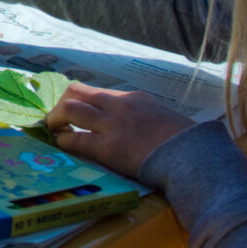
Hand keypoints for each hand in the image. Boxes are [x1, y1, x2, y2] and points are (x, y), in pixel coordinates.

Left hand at [42, 82, 191, 180]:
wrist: (194, 156)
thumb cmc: (185, 141)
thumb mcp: (161, 117)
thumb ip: (141, 115)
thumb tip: (130, 124)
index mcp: (133, 97)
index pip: (97, 92)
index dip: (80, 100)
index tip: (74, 109)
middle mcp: (119, 105)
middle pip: (76, 91)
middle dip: (62, 103)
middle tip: (57, 118)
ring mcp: (113, 125)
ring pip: (70, 109)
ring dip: (55, 118)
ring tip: (53, 129)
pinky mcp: (109, 147)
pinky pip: (75, 139)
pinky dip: (64, 140)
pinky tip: (63, 144)